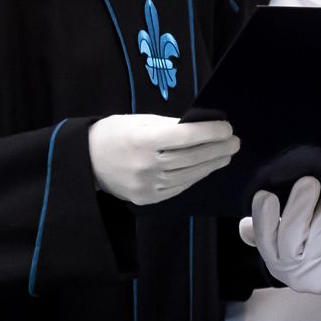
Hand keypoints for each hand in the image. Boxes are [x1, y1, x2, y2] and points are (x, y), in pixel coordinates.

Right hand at [88, 115, 237, 205]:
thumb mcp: (140, 121)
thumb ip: (170, 125)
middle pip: (191, 158)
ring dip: (211, 164)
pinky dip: (195, 177)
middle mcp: (146, 165)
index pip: (185, 137)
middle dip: (218, 149)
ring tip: (225, 155)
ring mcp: (146, 186)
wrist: (85, 161)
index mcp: (143, 140)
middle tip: (235, 142)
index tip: (227, 128)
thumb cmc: (115, 133)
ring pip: (188, 175)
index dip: (210, 132)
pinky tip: (206, 168)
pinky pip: (178, 188)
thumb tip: (201, 127)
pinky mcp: (147, 200)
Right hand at [238, 177, 320, 306]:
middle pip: (291, 235)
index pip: (263, 239)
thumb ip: (272, 231)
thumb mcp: (294, 243)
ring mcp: (319, 270)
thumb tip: (244, 225)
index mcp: (275, 259)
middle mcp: (293, 269)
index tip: (265, 194)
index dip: (262, 217)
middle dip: (299, 205)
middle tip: (308, 181)